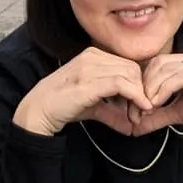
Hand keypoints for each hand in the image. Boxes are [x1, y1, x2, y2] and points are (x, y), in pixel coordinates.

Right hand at [12, 46, 153, 137]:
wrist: (39, 110)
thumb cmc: (63, 106)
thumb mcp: (93, 106)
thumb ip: (112, 112)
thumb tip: (131, 127)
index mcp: (94, 55)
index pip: (128, 64)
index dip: (139, 84)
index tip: (141, 105)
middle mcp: (93, 56)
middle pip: (132, 68)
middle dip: (142, 90)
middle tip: (142, 112)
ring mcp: (90, 67)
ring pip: (130, 74)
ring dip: (140, 96)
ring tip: (138, 115)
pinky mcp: (89, 81)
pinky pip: (121, 84)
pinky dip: (136, 96)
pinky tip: (140, 108)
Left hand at [131, 50, 182, 138]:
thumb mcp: (179, 112)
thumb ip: (158, 115)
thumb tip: (134, 125)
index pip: (158, 61)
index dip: (142, 81)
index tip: (134, 104)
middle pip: (159, 62)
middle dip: (144, 85)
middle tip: (137, 108)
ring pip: (167, 68)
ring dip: (151, 89)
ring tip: (146, 107)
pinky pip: (180, 77)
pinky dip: (164, 90)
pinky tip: (158, 103)